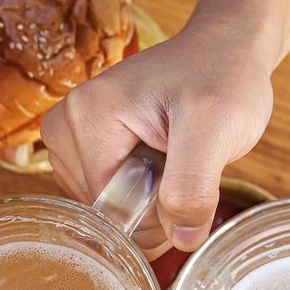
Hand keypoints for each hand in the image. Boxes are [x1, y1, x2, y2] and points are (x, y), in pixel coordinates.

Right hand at [40, 20, 274, 253]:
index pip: (109, 208)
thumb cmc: (222, 77)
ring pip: (104, 208)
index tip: (188, 176)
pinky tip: (159, 157)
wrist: (225, 50)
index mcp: (83, 115)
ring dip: (147, 198)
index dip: (155, 213)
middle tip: (183, 158)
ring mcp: (69, 135)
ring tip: (171, 153)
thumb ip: (193, 186)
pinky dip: (139, 190)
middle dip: (149, 204)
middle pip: (102, 210)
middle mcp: (64, 124)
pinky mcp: (81, 145)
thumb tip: (181, 240)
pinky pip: (106, 196)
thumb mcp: (218, 128)